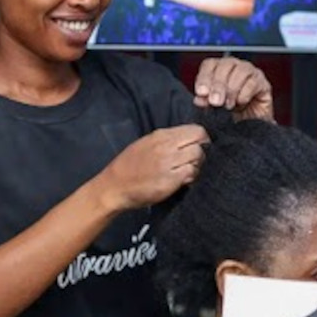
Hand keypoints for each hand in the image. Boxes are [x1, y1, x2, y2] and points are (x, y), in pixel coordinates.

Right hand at [94, 125, 208, 210]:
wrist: (114, 186)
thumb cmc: (128, 166)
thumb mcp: (145, 143)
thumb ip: (167, 140)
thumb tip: (188, 139)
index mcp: (161, 135)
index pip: (195, 129)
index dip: (202, 138)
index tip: (200, 145)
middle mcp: (166, 146)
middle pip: (200, 141)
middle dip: (202, 151)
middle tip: (195, 160)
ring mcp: (168, 163)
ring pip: (198, 157)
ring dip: (197, 165)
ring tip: (187, 171)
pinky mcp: (170, 180)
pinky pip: (191, 174)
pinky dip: (191, 177)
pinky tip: (183, 180)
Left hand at [193, 57, 273, 121]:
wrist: (249, 129)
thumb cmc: (231, 115)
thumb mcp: (213, 109)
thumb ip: (205, 101)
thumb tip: (199, 98)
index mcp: (219, 69)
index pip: (210, 64)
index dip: (204, 77)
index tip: (201, 92)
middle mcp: (235, 67)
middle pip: (225, 65)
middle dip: (218, 85)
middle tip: (215, 101)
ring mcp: (250, 73)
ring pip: (240, 71)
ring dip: (232, 90)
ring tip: (228, 105)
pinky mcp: (263, 83)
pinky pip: (253, 83)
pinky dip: (245, 93)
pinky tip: (240, 102)